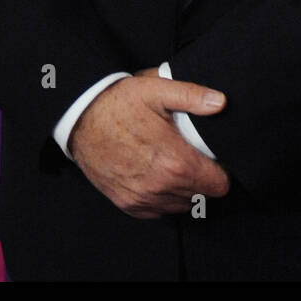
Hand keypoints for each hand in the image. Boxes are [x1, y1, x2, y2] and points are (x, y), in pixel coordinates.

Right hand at [68, 70, 229, 217]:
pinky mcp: (128, 203)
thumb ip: (193, 96)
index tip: (213, 157)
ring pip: (181, 205)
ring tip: (174, 162)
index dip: (221, 170)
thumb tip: (221, 102)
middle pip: (202, 196)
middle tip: (192, 154)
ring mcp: (142, 198)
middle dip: (202, 177)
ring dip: (184, 189)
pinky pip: (158, 210)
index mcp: (175, 162)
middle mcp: (160, 187)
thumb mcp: (157, 89)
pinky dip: (163, 197)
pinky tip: (156, 173)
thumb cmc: (118, 103)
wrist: (79, 119)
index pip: (219, 185)